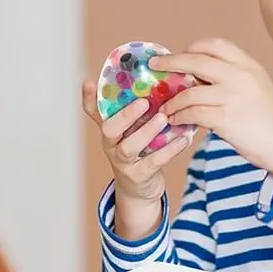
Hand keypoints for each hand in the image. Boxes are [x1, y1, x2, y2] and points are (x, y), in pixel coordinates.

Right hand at [81, 81, 189, 238]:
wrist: (141, 190)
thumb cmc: (140, 152)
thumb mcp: (133, 130)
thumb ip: (138, 110)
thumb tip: (156, 81)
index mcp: (110, 129)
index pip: (94, 112)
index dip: (89, 98)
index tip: (89, 82)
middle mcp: (112, 144)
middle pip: (109, 129)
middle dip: (126, 115)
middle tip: (143, 102)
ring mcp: (123, 162)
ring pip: (128, 147)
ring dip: (146, 132)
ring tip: (163, 119)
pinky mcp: (139, 176)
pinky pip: (153, 162)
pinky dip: (169, 150)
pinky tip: (183, 139)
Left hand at [149, 38, 272, 178]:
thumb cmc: (271, 120)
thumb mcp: (257, 87)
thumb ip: (233, 78)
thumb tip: (197, 77)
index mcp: (249, 65)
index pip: (216, 44)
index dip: (194, 48)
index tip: (181, 54)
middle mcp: (240, 76)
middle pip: (196, 60)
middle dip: (171, 63)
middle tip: (155, 67)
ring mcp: (233, 96)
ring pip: (190, 91)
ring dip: (173, 100)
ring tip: (165, 108)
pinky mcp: (226, 118)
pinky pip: (192, 114)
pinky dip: (179, 117)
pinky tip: (175, 122)